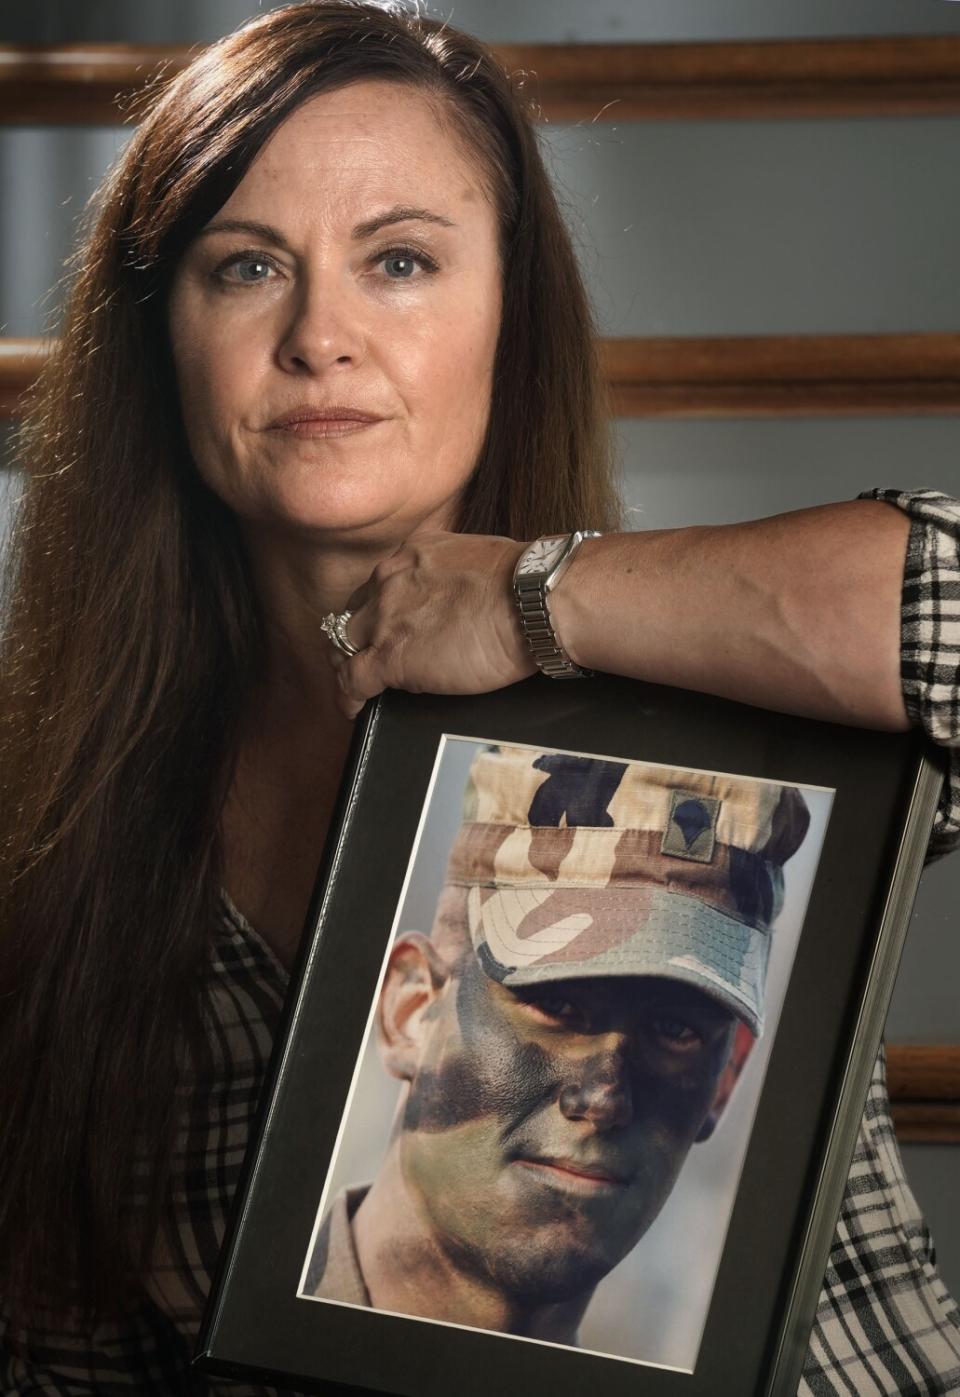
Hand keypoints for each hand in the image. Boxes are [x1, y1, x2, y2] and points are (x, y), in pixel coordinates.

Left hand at [328, 532, 535, 718]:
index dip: (376, 611)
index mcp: (410, 556)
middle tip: (362, 657)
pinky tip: (353, 707)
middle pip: (353, 614)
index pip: (377, 586)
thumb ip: (446, 575)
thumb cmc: (522, 585)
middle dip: (355, 637)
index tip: (382, 626)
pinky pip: (352, 680)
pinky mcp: (390, 656)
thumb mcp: (471, 560)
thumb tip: (451, 598)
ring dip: (348, 664)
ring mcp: (385, 619)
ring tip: (356, 685)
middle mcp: (389, 582)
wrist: (531, 602)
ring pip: (344, 644)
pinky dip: (348, 696)